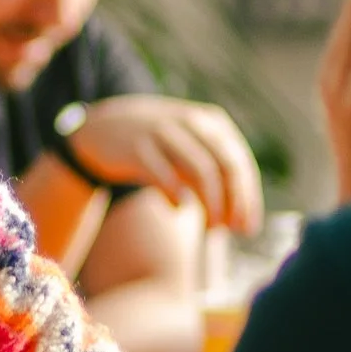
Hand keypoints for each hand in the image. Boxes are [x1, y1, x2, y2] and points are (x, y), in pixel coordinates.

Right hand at [62, 95, 263, 233]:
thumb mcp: (191, 146)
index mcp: (211, 121)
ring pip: (200, 170)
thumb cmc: (157, 146)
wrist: (102, 126)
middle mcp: (190, 122)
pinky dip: (176, 196)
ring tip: (211, 227)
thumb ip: (216, 174)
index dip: (248, 197)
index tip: (248, 227)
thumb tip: (242, 218)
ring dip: (211, 203)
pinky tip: (177, 210)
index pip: (239, 162)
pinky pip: (164, 175)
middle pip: (225, 165)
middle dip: (235, 202)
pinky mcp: (137, 148)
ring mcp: (163, 132)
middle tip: (233, 230)